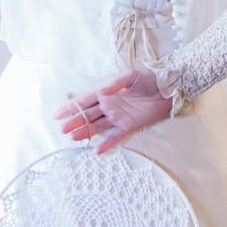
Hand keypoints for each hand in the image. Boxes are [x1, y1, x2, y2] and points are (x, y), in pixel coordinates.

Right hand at [54, 68, 172, 154]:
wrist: (167, 89)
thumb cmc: (149, 79)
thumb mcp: (131, 76)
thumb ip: (115, 83)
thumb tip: (102, 91)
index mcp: (107, 92)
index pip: (85, 100)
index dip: (72, 106)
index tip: (58, 114)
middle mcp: (110, 105)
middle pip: (88, 115)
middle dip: (75, 122)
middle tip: (62, 130)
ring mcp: (118, 116)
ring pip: (97, 126)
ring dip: (85, 132)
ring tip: (73, 138)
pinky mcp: (129, 126)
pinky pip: (116, 136)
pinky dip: (107, 144)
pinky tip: (97, 150)